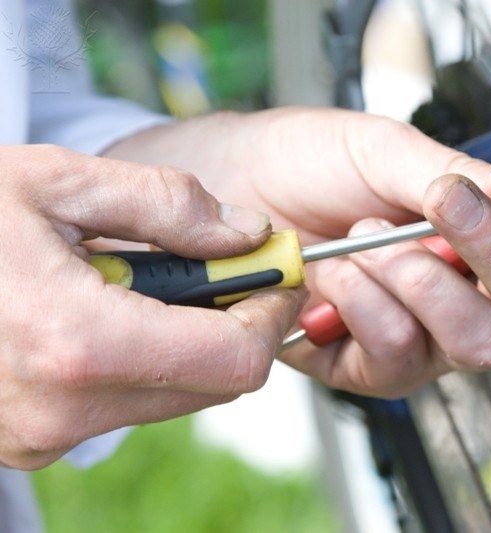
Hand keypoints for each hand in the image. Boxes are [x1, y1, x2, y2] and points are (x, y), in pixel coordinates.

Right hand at [0, 145, 305, 468]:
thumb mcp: (55, 182)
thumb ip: (166, 206)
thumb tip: (244, 232)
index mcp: (78, 343)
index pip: (235, 359)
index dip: (271, 313)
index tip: (276, 272)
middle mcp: (64, 409)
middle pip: (213, 384)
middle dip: (235, 322)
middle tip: (224, 264)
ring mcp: (42, 435)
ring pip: (174, 397)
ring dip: (188, 339)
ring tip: (147, 278)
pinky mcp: (29, 440)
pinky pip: (124, 404)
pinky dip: (144, 359)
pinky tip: (110, 310)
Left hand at [106, 108, 490, 397]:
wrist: (226, 188)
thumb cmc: (304, 158)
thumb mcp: (382, 148)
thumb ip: (460, 173)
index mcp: (479, 234)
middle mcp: (461, 293)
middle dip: (488, 252)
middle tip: (440, 204)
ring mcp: (419, 336)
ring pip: (469, 341)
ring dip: (410, 279)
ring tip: (357, 238)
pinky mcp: (367, 367)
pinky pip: (397, 358)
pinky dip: (364, 308)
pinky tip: (331, 279)